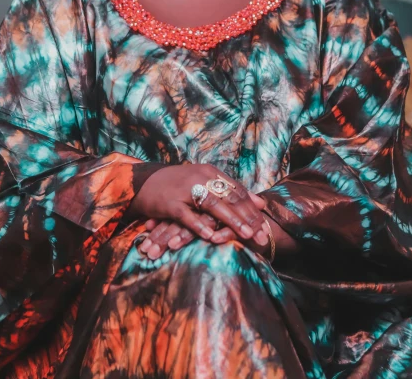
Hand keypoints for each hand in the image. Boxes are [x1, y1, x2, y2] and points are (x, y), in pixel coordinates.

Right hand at [129, 163, 268, 252]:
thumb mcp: (205, 183)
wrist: (144, 182)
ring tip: (246, 235)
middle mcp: (201, 178)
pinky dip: (200, 226)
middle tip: (263, 235)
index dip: (253, 210)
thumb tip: (259, 202)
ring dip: (231, 221)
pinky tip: (212, 237)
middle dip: (249, 218)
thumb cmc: (178, 185)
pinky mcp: (172, 203)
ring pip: (213, 206)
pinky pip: (188, 216)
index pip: (238, 192)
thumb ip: (230, 191)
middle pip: (230, 198)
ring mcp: (186, 190)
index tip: (267, 226)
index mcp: (211, 173)